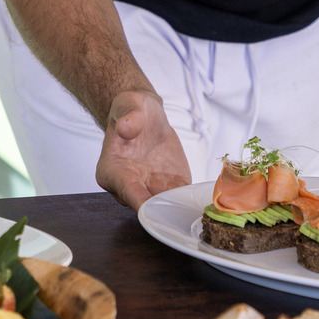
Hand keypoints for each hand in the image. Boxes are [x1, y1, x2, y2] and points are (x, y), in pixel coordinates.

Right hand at [95, 90, 191, 209]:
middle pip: (148, 206)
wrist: (145, 115)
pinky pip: (180, 198)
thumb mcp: (129, 104)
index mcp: (112, 172)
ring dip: (181, 210)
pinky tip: (206, 204)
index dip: (141, 202)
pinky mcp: (169, 186)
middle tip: (183, 214)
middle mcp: (129, 187)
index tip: (157, 209)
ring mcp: (150, 189)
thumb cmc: (131, 109)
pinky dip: (190, 202)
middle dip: (165, 212)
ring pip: (166, 207)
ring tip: (198, 212)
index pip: (127, 191)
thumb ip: (128, 116)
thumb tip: (125, 128)